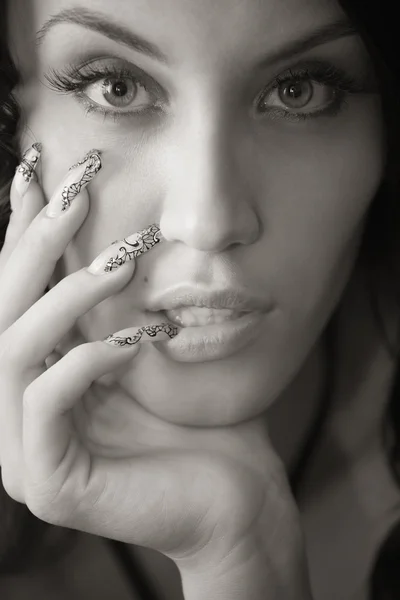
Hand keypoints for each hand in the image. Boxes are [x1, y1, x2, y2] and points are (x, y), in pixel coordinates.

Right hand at [0, 146, 311, 598]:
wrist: (238, 496)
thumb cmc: (198, 421)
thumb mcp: (144, 344)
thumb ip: (110, 304)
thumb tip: (103, 232)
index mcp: (35, 381)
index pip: (16, 294)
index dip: (22, 231)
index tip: (40, 171)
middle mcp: (15, 415)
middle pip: (0, 313)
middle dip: (35, 245)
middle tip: (76, 191)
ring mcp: (23, 453)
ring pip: (12, 352)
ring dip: (66, 296)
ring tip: (122, 261)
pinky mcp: (48, 484)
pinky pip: (44, 403)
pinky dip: (87, 360)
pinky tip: (136, 339)